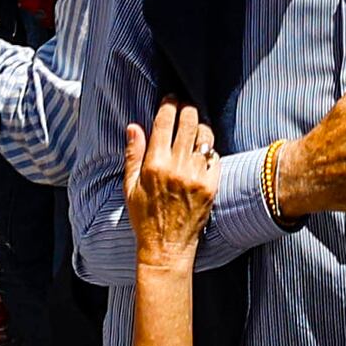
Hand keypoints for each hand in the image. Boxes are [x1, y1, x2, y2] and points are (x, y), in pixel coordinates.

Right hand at [122, 99, 219, 274]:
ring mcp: (197, 176)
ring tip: (195, 126)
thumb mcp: (129, 187)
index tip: (171, 98)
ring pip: (205, 136)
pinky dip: (210, 149)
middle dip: (187, 108)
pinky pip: (216, 156)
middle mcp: (177, 167)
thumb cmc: (144, 218)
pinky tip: (203, 151)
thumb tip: (133, 126)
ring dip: (200, 126)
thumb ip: (133, 154)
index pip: (165, 122)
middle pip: (189, 122)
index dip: (169, 104)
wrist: (166, 247)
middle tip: (185, 106)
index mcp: (155, 165)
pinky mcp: (212, 186)